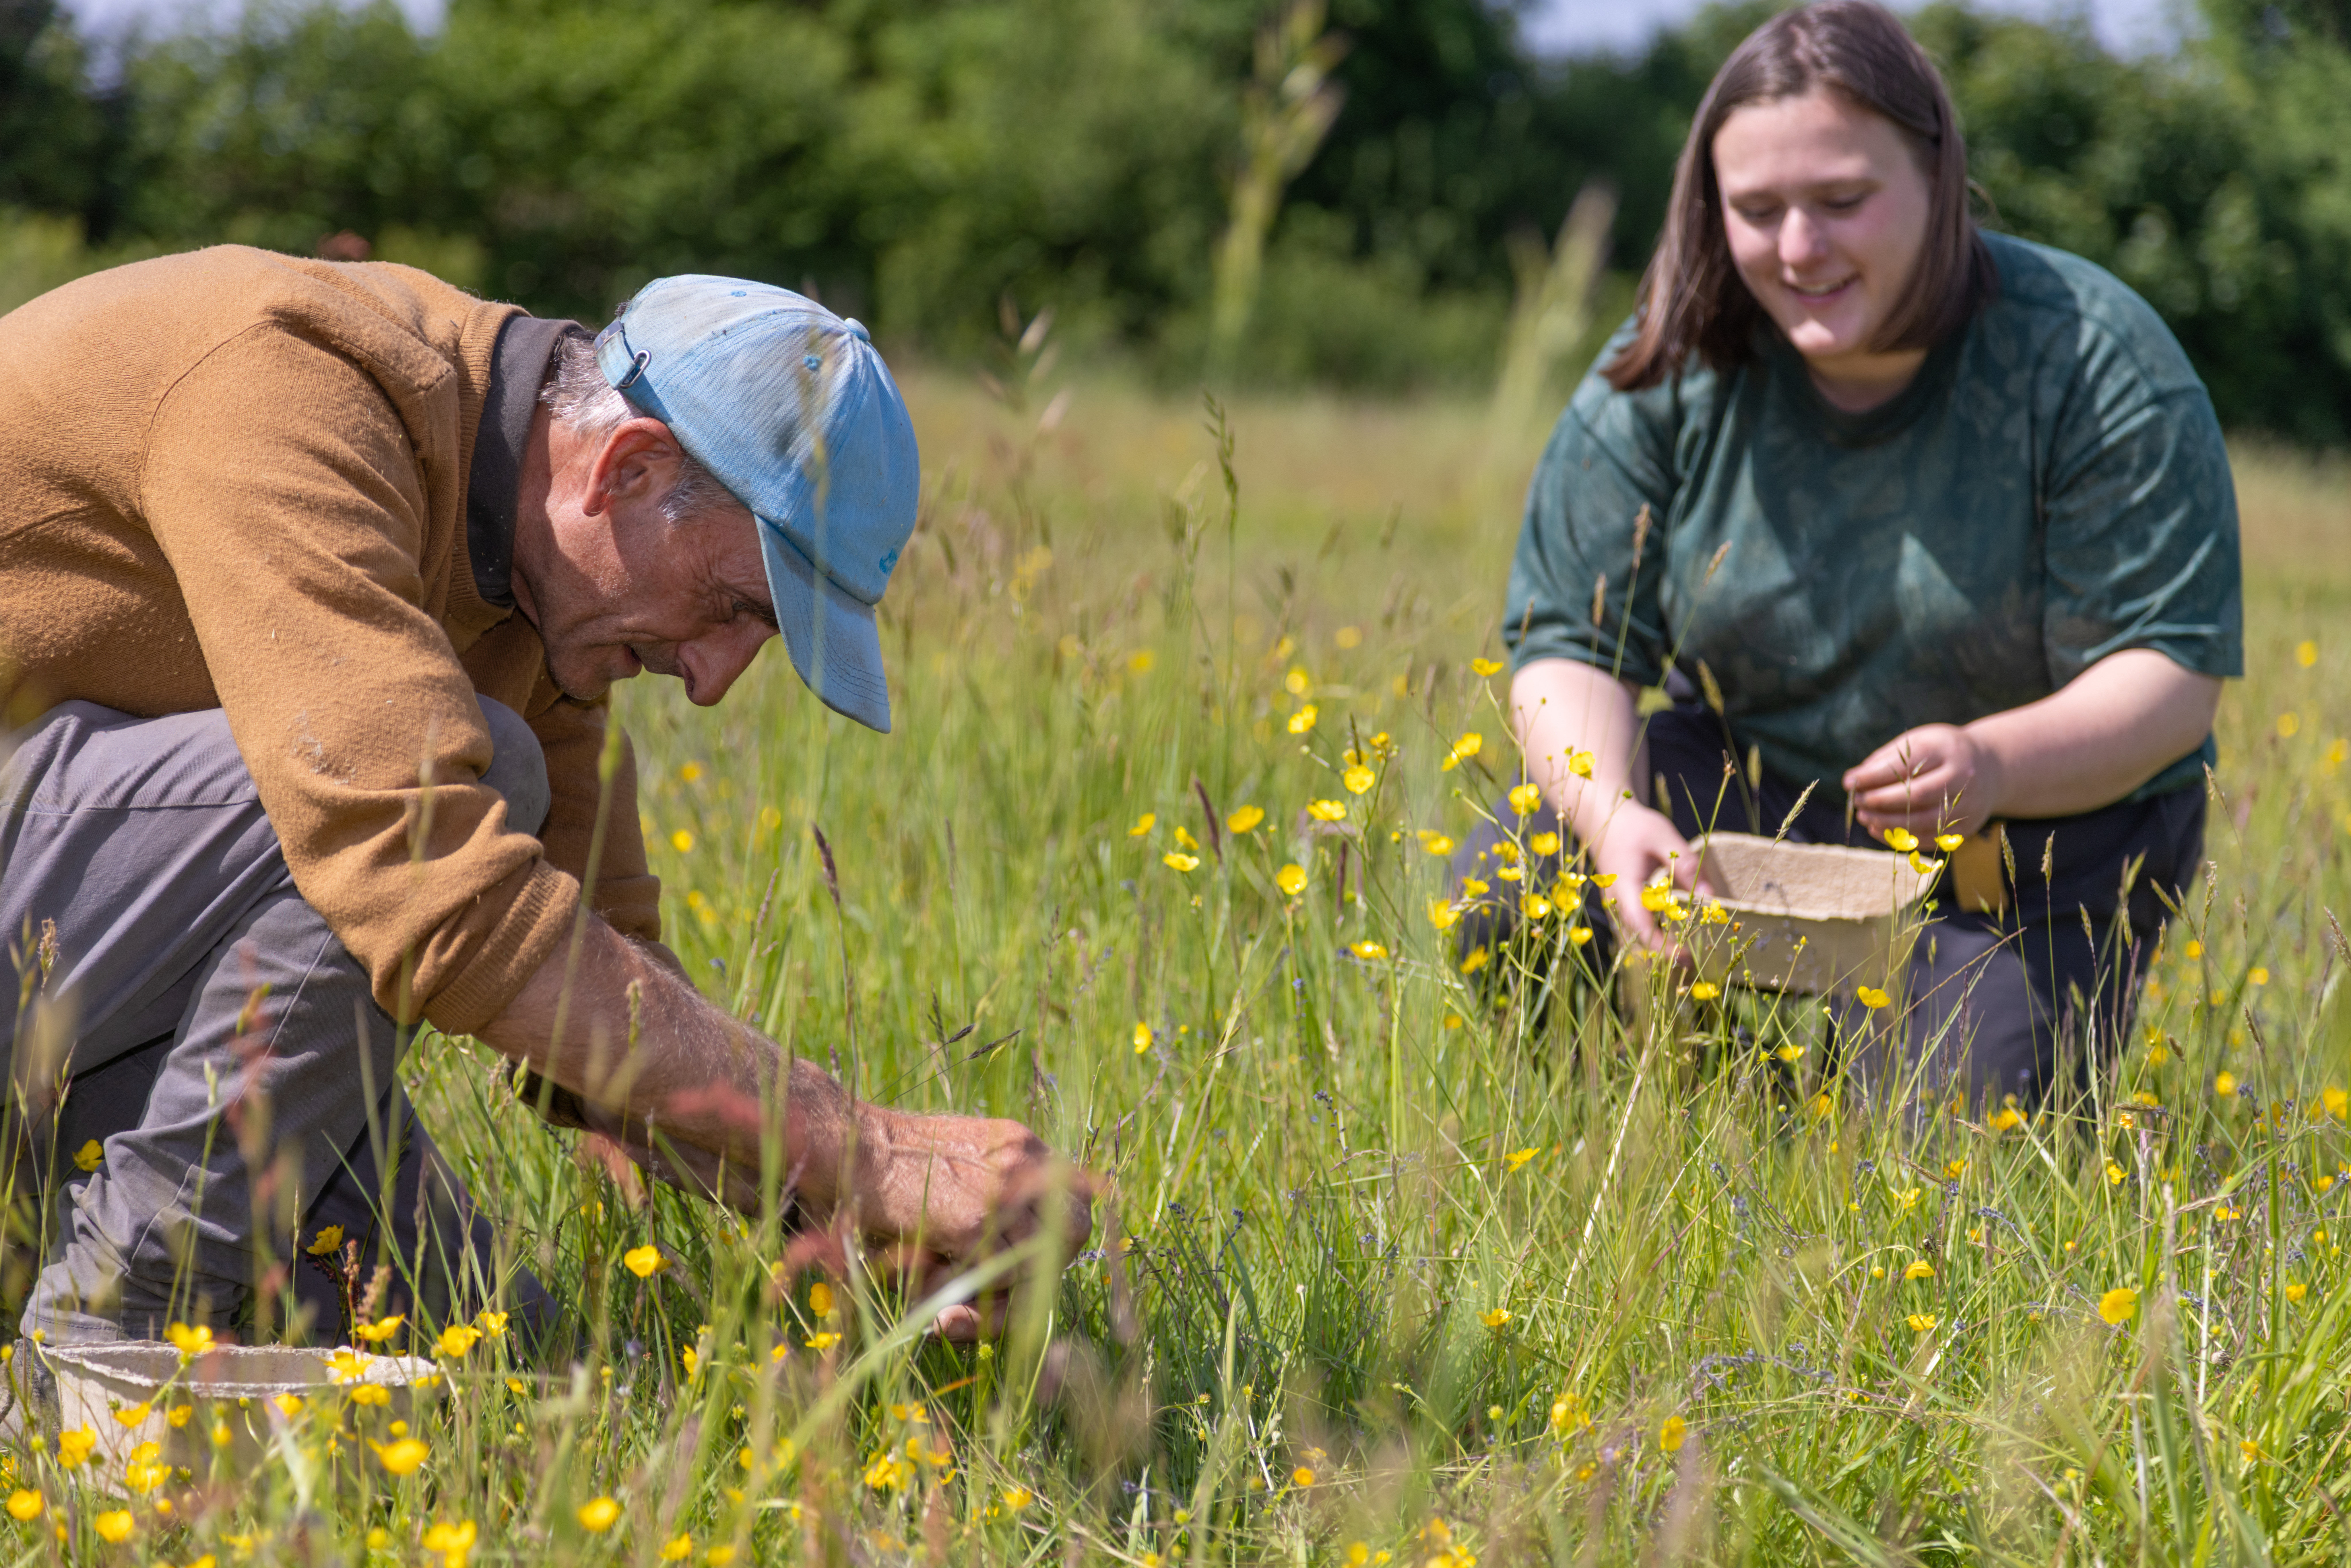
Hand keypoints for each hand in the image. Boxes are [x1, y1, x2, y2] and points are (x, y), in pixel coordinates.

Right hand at [842, 1108, 1095, 1340]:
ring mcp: (1005, 1192)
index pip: (1075, 1196)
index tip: (1025, 1263)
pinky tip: (926, 1287)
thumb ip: (994, 1212)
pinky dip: (964, 1297)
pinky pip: (994, 1280)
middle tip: (998, 1294)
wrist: (851, 1148)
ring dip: (998, 1294)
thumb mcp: (956, 1176)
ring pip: (1039, 1265)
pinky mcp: (977, 1224)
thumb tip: (1008, 1270)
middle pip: (1077, 1229)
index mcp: (1021, 1145)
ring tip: (942, 1291)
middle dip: (1046, 1270)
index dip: (1058, 1236)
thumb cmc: (891, 1170)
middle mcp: (1025, 1162)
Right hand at [1590, 802, 1705, 951]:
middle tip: (1692, 962)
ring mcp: (1615, 904)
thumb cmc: (1635, 826)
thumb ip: (1687, 865)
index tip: (1685, 956)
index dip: (1661, 945)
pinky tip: (1672, 937)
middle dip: (1662, 954)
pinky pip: (1633, 927)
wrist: (1603, 820)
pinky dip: (1651, 936)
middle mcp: (1616, 900)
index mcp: (1625, 885)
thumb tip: (1711, 897)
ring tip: (1685, 955)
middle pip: (1635, 938)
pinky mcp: (1619, 904)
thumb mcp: (1664, 836)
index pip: (1640, 924)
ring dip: (1656, 948)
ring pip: (1633, 936)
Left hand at [1842, 723, 2000, 839]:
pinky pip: (1929, 838)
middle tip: (1856, 803)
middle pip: (1916, 795)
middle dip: (1880, 801)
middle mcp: (1961, 777)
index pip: (1906, 766)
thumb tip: (1853, 780)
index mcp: (1946, 750)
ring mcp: (1967, 805)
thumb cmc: (1940, 753)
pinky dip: (1900, 837)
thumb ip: (1885, 760)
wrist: (1989, 769)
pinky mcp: (1966, 827)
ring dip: (1887, 823)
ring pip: (1922, 820)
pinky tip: (1878, 830)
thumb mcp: (1917, 743)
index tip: (1849, 782)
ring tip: (1864, 817)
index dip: (1874, 777)